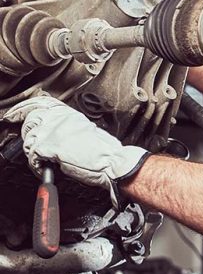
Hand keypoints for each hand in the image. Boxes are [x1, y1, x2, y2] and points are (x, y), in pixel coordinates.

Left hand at [3, 96, 149, 207]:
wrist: (113, 162)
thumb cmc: (107, 153)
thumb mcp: (88, 132)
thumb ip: (70, 130)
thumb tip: (58, 135)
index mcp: (70, 114)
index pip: (41, 104)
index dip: (25, 110)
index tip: (17, 117)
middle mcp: (60, 119)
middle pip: (31, 121)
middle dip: (30, 137)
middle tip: (36, 149)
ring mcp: (54, 131)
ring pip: (30, 140)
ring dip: (35, 154)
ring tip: (45, 163)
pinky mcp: (50, 146)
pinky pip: (33, 156)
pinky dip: (37, 166)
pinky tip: (46, 169)